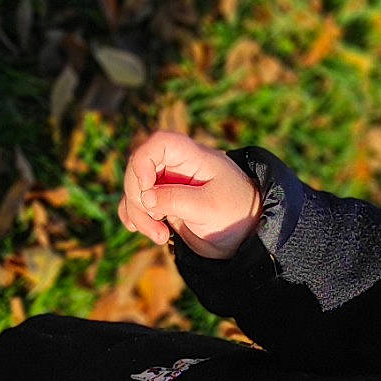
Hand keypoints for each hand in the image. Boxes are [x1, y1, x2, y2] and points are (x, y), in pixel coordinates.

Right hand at [119, 130, 262, 259]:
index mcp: (193, 157)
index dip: (144, 160)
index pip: (160, 142)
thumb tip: (145, 198)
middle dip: (138, 197)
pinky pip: (137, 204)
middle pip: (139, 168)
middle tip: (156, 223)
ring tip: (160, 237)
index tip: (147, 186)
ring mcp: (167, 184)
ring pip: (136, 190)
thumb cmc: (236, 213)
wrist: (245, 234)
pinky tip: (137, 230)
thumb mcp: (209, 207)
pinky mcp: (162, 203)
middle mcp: (176, 166)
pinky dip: (134, 216)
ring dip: (138, 214)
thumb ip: (176, 200)